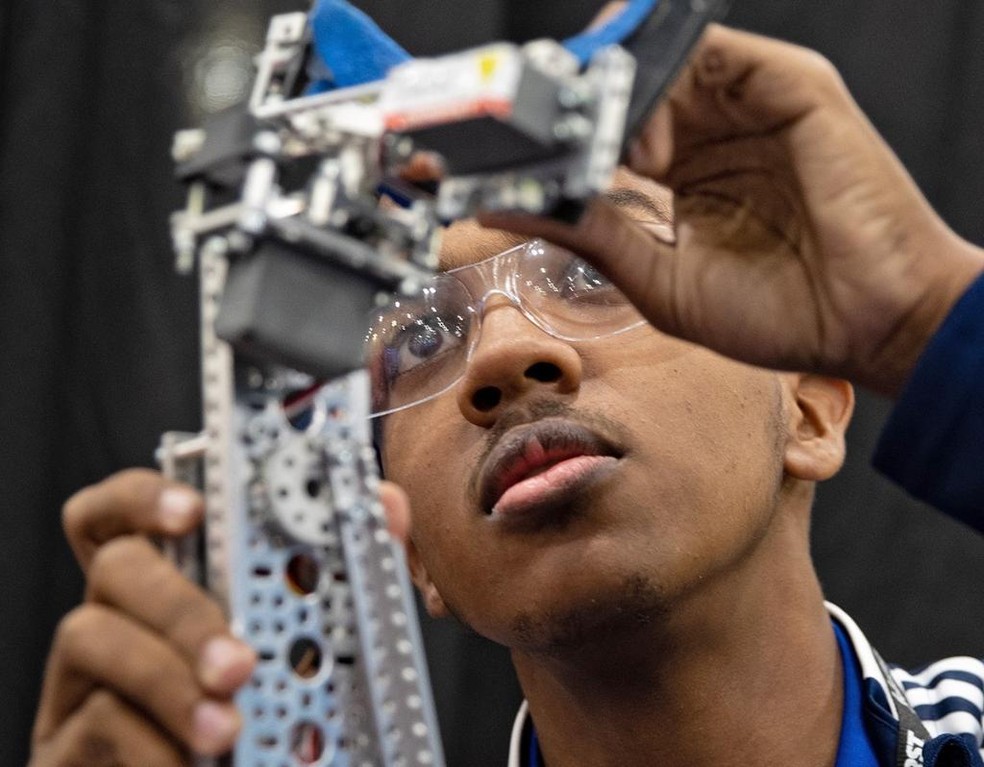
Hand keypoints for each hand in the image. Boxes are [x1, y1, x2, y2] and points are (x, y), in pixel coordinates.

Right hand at [29, 468, 413, 764]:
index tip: (193, 507)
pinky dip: (148, 746)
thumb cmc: (272, 720)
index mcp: (169, 587)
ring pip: (90, 639)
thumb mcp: (310, 643)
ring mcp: (81, 683)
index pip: (129, 512)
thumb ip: (344, 575)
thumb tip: (386, 506)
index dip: (148, 495)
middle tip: (239, 662)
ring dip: (167, 680)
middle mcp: (117, 620)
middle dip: (182, 607)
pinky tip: (190, 766)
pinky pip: (88, 728)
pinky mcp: (67, 747)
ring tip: (226, 729)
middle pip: (116, 567)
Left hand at [483, 25, 983, 395]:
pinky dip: (670, 82)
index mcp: (684, 178)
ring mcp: (751, 109)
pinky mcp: (791, 88)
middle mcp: (712, 137)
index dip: (562, 140)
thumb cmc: (778, 314)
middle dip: (576, 110)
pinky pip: (717, 56)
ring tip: (590, 149)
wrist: (866, 324)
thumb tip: (507, 205)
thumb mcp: (658, 279)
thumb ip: (589, 233)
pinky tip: (644, 142)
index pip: (609, 136)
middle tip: (530, 137)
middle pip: (629, 94)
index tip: (511, 155)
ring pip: (665, 69)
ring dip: (616, 100)